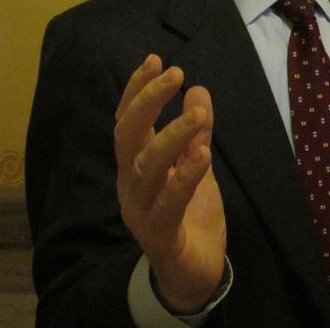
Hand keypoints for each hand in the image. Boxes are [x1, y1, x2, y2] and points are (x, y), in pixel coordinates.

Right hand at [114, 55, 226, 313]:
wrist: (193, 270)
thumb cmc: (190, 213)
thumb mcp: (196, 164)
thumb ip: (197, 131)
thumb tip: (199, 89)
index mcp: (135, 165)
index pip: (128, 121)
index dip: (138, 90)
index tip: (155, 59)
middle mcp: (131, 184)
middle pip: (127, 137)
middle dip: (148, 102)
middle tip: (175, 73)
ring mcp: (141, 210)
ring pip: (146, 168)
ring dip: (172, 136)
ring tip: (197, 114)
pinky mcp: (161, 235)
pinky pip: (169, 203)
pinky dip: (185, 177)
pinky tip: (202, 155)